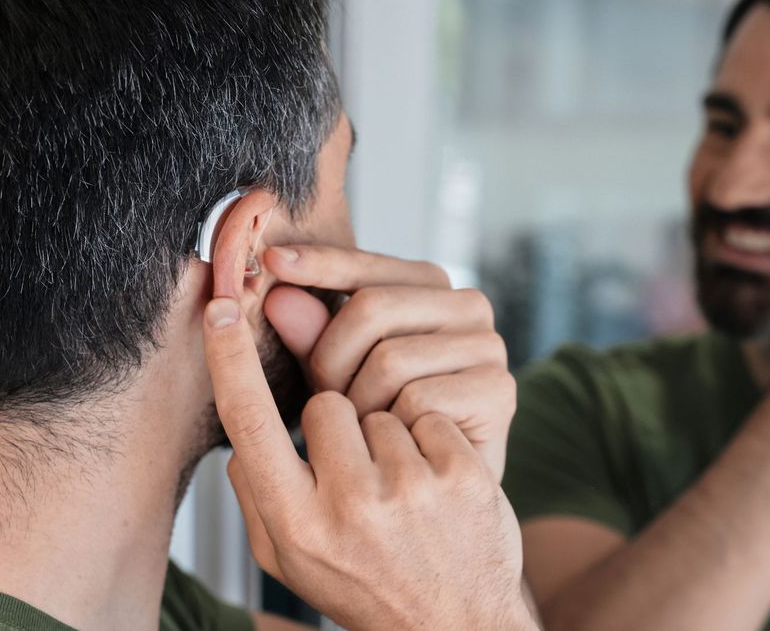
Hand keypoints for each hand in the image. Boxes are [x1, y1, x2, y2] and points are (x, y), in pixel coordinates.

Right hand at [202, 298, 534, 630]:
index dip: (230, 360)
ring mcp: (410, 488)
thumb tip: (240, 415)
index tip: (221, 307)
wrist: (457, 625)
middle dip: (337, 424)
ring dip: (385, 435)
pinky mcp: (461, 473)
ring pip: (377, 408)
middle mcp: (349, 506)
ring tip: (401, 491)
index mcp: (294, 524)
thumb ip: (256, 489)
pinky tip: (435, 485)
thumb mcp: (291, 559)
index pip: (249, 423)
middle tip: (358, 474)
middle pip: (323, 403)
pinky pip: (427, 414)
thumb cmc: (364, 587)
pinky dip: (429, 439)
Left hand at [262, 245, 514, 478]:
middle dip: (329, 359)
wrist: (440, 508)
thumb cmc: (382, 430)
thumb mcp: (337, 377)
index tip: (270, 261)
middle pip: (372, 308)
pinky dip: (391, 429)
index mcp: (431, 287)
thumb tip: (276, 295)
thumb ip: (310, 336)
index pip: (366, 266)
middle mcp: (469, 305)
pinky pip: (417, 400)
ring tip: (359, 435)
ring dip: (358, 405)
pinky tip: (394, 450)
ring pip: (389, 359)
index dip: (319, 264)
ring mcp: (489, 346)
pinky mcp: (498, 389)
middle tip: (322, 403)